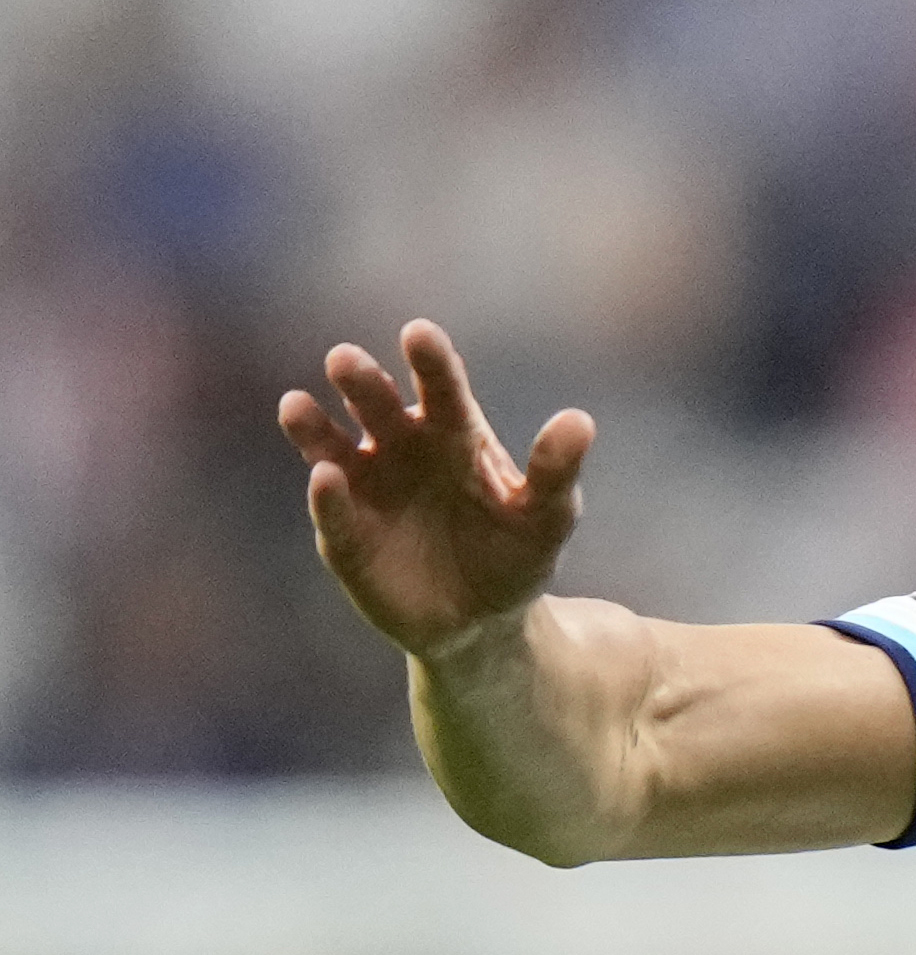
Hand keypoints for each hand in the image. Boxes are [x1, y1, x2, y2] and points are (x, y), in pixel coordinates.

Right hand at [277, 320, 593, 658]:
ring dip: (313, 427)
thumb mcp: (547, 517)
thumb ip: (556, 472)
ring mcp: (365, 487)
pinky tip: (324, 477)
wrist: (484, 621)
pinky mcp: (345, 535)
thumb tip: (580, 421)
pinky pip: (332, 512)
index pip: (441, 387)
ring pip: (331, 447)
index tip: (418, 334)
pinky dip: (327, 496)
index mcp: (453, 432)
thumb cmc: (516, 553)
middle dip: (362, 383)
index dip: (430, 361)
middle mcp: (400, 447)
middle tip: (345, 360)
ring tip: (297, 406)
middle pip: (377, 406)